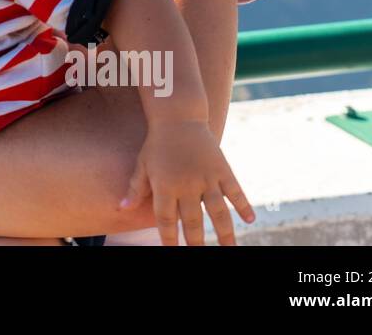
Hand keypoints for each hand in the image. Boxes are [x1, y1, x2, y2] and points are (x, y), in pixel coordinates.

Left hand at [120, 119, 256, 245]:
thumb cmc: (157, 142)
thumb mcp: (142, 164)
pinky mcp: (222, 169)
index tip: (172, 252)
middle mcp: (187, 184)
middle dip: (196, 242)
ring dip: (225, 234)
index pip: (166, 219)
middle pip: (193, 221)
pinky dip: (243, 205)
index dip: (169, 238)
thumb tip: (121, 208)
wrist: (178, 115)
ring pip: (218, 212)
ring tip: (230, 250)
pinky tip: (250, 221)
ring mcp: (207, 177)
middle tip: (200, 257)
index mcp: (165, 185)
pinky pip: (235, 191)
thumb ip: (135, 188)